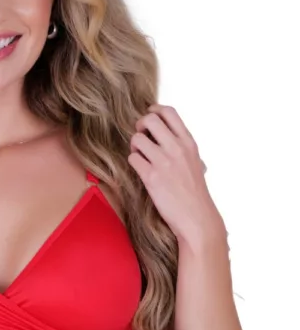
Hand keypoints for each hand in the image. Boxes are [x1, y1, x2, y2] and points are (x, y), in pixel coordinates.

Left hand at [127, 103, 224, 242]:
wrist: (197, 219)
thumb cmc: (195, 193)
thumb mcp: (196, 163)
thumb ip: (183, 147)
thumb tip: (168, 134)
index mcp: (189, 143)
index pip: (169, 112)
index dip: (154, 110)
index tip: (149, 117)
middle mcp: (177, 148)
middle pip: (149, 119)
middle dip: (140, 126)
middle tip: (141, 138)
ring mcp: (164, 162)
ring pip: (137, 138)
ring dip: (134, 146)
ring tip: (140, 156)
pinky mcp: (151, 177)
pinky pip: (132, 158)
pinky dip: (133, 162)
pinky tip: (140, 169)